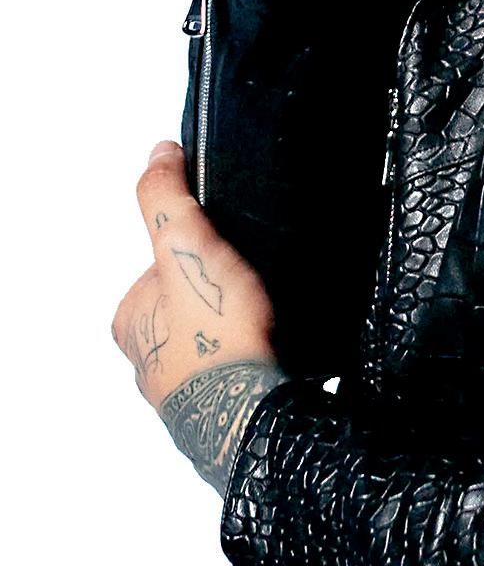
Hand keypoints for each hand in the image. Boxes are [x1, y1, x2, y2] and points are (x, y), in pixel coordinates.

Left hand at [111, 141, 290, 496]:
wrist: (250, 411)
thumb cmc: (214, 336)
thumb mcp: (185, 246)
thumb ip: (166, 200)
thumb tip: (158, 154)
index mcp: (130, 320)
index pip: (163, 266)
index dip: (200, 250)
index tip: (227, 252)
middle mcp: (147, 358)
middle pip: (188, 303)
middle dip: (220, 292)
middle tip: (252, 284)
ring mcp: (181, 387)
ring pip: (212, 339)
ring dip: (238, 327)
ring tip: (267, 314)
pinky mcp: (217, 408)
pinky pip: (236, 367)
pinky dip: (252, 355)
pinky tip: (271, 346)